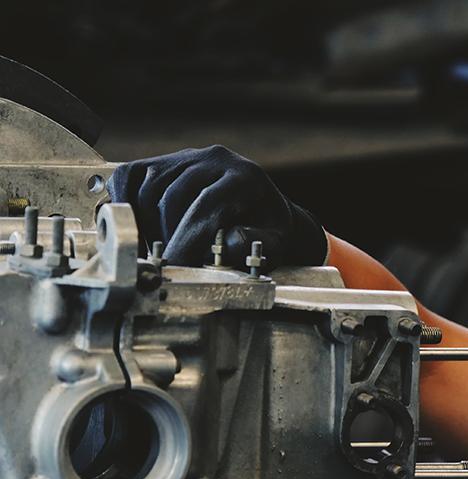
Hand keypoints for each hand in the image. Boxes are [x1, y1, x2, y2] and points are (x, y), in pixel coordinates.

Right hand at [106, 145, 327, 269]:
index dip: (188, 239)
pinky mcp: (163, 161)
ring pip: (150, 188)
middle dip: (168, 236)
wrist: (261, 209)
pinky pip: (130, 175)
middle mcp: (215, 159)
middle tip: (170, 262)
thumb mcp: (275, 243)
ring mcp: (186, 156)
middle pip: (174, 197)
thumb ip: (257, 244)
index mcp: (246, 177)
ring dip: (148, 225)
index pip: (207, 205)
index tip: (176, 264)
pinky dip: (124, 201)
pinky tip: (135, 226)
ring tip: (160, 248)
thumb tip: (231, 242)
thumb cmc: (267, 230)